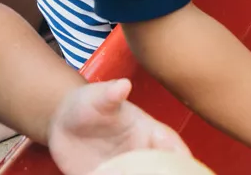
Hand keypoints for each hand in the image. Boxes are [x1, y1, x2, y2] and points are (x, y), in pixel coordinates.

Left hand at [48, 79, 189, 174]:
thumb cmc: (88, 103)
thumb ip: (110, 94)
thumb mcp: (97, 97)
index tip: (187, 166)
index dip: (180, 156)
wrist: (63, 122)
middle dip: (165, 172)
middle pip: (160, 167)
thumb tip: (123, 84)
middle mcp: (139, 153)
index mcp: (146, 132)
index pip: (170, 144)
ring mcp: (123, 169)